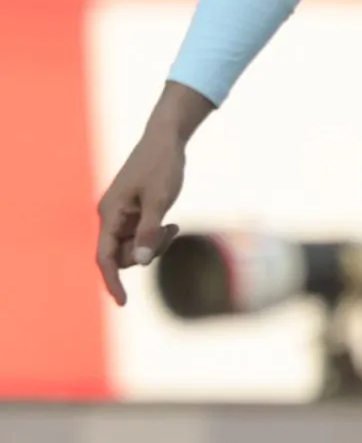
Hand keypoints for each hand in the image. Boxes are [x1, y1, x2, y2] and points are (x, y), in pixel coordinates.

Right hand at [93, 87, 208, 305]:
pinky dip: (156, 236)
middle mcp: (110, 216)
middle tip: (172, 231)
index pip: (106, 257)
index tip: (123, 303)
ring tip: (174, 225)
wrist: (165, 140)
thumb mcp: (161, 200)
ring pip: (134, 247)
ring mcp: (120, 215)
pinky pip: (140, 236)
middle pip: (123, 255)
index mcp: (110, 214)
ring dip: (155, 244)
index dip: (112, 281)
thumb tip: (143, 262)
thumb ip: (150, 231)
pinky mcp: (132, 212)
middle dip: (148, 252)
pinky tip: (172, 225)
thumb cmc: (162, 166)